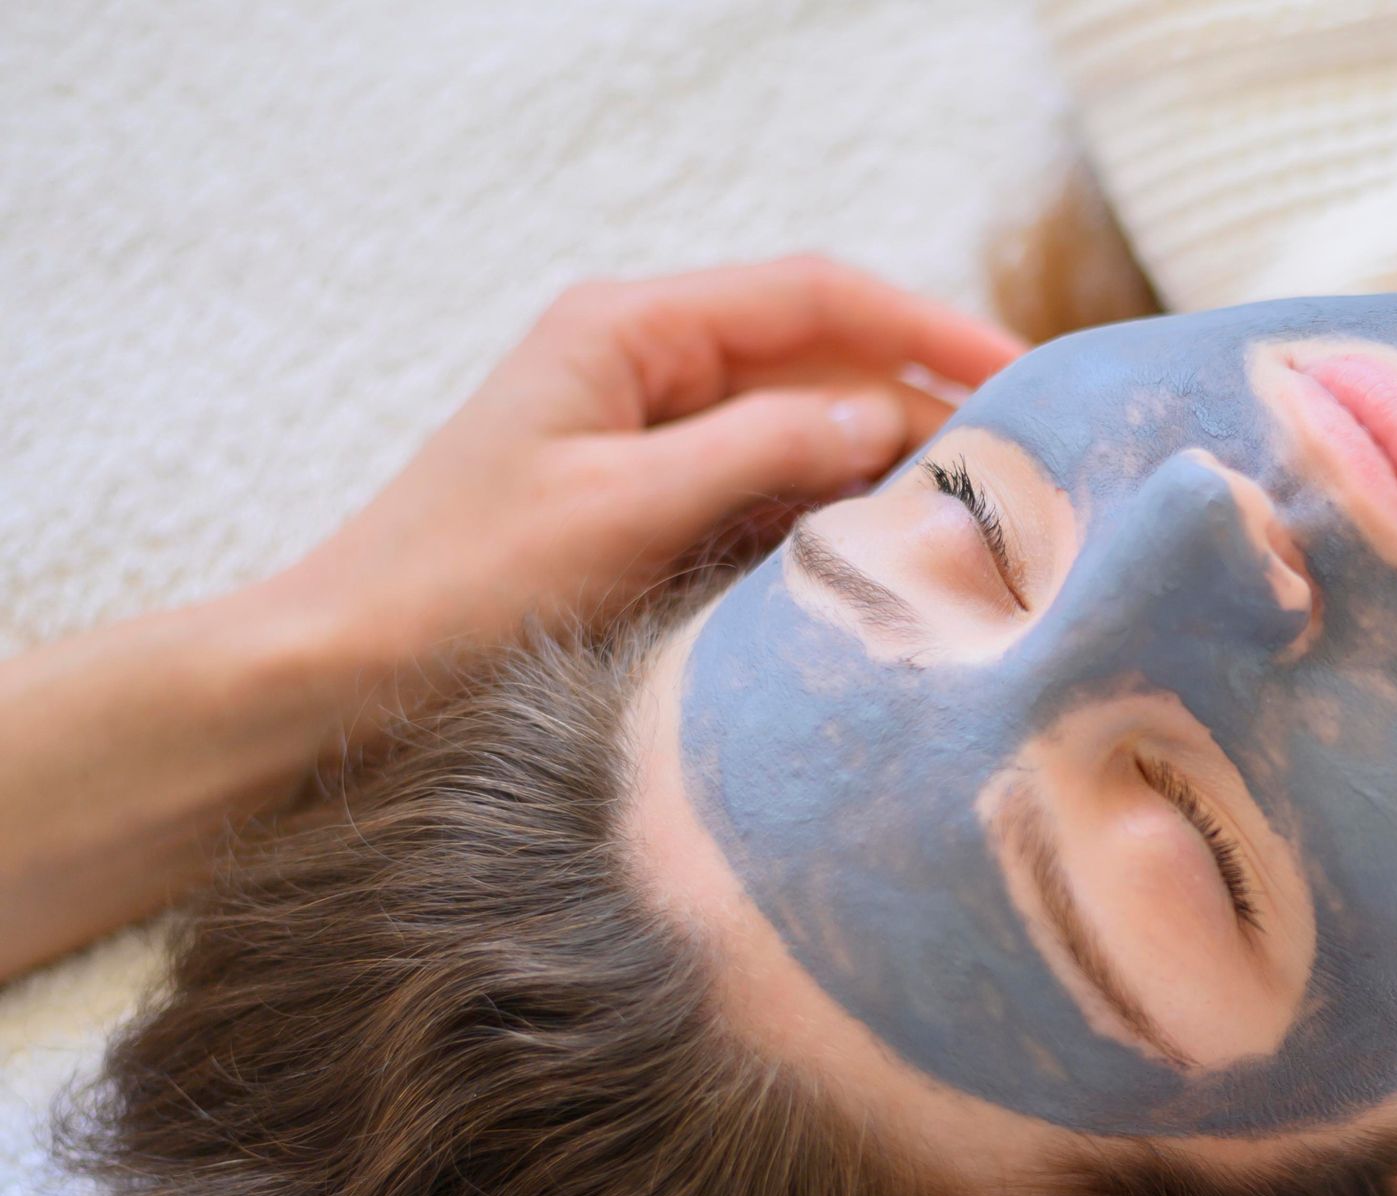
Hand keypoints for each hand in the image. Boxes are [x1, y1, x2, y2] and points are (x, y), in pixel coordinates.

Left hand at [282, 256, 1021, 679]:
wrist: (347, 670)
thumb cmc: (460, 582)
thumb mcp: (626, 507)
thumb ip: (761, 450)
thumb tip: (882, 418)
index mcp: (630, 329)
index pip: (815, 296)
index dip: (927, 327)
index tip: (1021, 374)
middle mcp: (643, 368)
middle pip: (816, 359)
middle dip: (918, 399)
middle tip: (1021, 464)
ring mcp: (644, 440)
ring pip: (795, 431)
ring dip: (878, 465)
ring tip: (974, 514)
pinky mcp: (644, 512)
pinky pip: (759, 496)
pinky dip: (823, 517)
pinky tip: (880, 556)